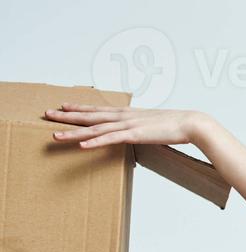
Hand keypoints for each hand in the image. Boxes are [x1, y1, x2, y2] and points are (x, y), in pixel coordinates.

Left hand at [44, 104, 211, 149]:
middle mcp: (124, 116)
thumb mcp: (154, 124)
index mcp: (128, 113)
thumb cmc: (177, 125)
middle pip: (90, 116)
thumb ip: (143, 127)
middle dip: (67, 115)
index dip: (80, 107)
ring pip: (95, 129)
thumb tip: (139, 131)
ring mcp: (128, 125)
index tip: (63, 106)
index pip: (98, 109)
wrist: (192, 123)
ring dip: (74, 132)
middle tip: (46, 114)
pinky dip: (95, 142)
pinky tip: (81, 145)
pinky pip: (110, 140)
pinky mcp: (134, 135)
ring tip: (55, 135)